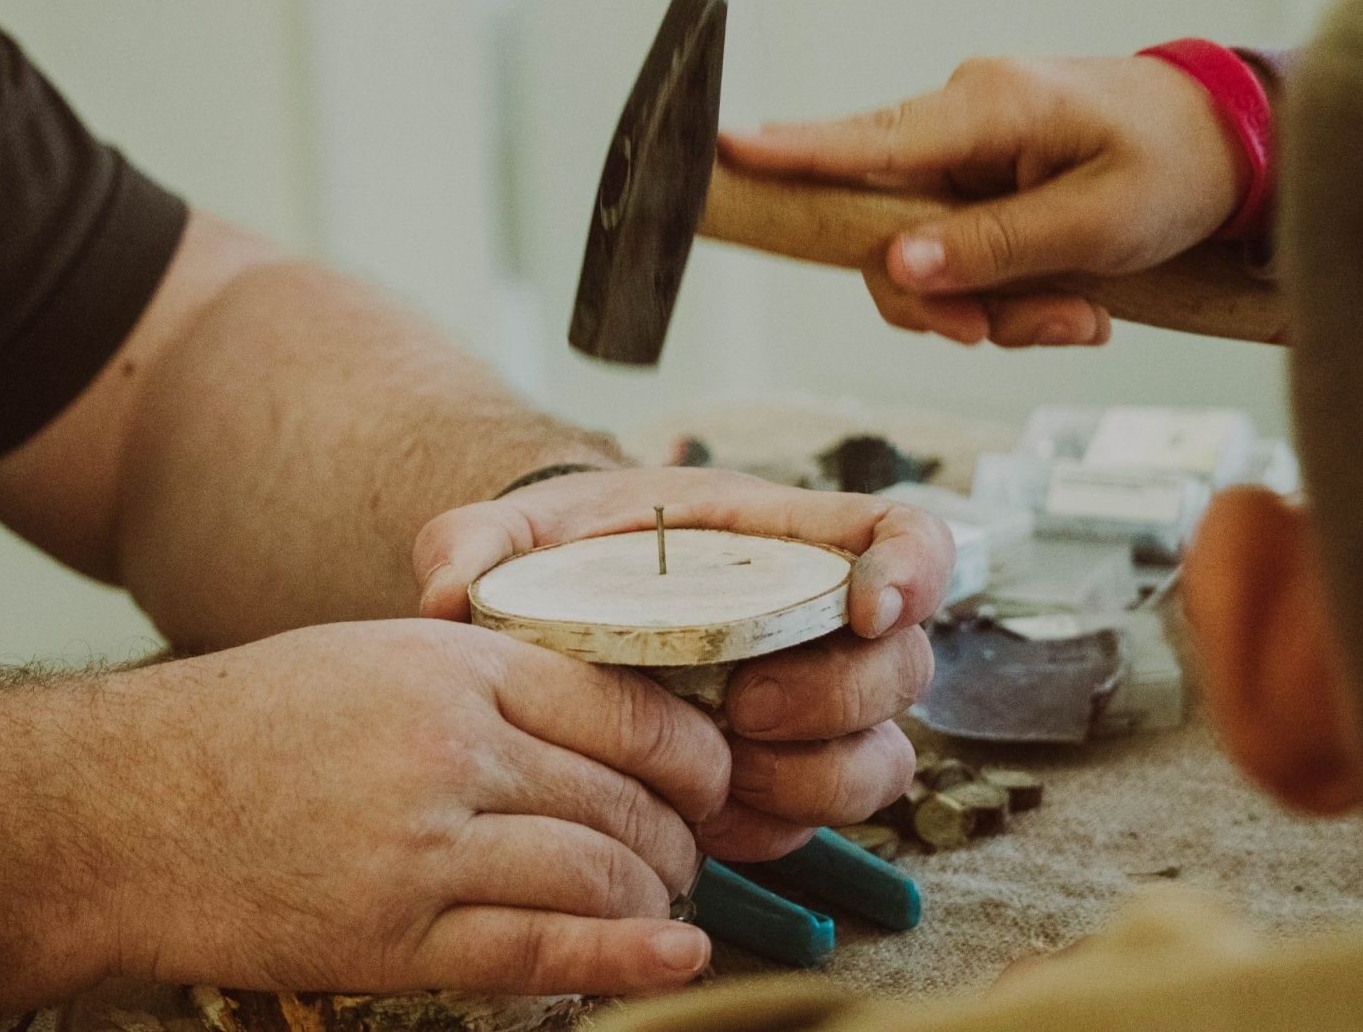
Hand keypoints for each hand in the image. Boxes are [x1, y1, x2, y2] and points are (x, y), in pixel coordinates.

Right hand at [97, 620, 729, 995]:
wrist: (126, 806)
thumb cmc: (255, 725)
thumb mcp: (385, 658)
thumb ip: (497, 682)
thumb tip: (612, 727)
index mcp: (459, 666)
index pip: (632, 712)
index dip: (695, 758)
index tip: (708, 783)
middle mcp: (454, 748)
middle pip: (627, 801)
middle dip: (680, 839)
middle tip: (683, 854)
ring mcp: (425, 846)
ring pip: (601, 876)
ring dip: (655, 899)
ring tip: (661, 903)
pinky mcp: (394, 937)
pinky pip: (543, 951)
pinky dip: (625, 959)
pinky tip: (675, 957)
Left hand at [414, 467, 950, 860]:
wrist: (559, 615)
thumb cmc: (563, 559)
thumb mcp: (519, 533)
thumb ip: (477, 541)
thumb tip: (446, 593)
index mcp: (784, 540)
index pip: (904, 538)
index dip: (916, 571)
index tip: (869, 607)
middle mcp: (821, 628)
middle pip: (906, 668)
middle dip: (840, 700)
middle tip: (746, 709)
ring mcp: (814, 711)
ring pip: (879, 760)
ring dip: (813, 779)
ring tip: (720, 774)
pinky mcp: (784, 779)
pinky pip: (816, 822)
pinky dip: (768, 828)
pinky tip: (700, 816)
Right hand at [720, 55, 1246, 346]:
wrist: (1230, 146)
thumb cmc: (1176, 167)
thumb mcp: (1097, 224)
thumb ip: (993, 249)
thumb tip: (899, 265)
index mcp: (989, 108)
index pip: (869, 139)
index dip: (792, 152)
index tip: (722, 149)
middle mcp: (962, 121)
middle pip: (887, 232)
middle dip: (953, 300)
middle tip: (1024, 333)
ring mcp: (967, 152)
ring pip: (923, 258)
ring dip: (993, 308)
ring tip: (1078, 318)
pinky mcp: (980, 182)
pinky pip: (956, 253)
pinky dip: (1006, 293)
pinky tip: (1070, 302)